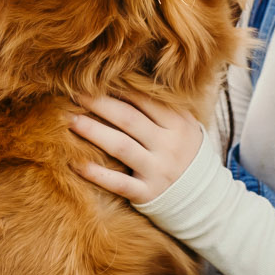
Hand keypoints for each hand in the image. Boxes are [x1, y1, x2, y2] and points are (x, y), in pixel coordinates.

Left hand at [71, 92, 204, 205]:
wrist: (204, 196)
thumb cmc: (185, 152)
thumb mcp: (184, 126)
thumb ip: (162, 106)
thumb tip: (126, 79)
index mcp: (178, 123)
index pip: (144, 99)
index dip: (117, 88)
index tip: (93, 79)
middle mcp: (168, 145)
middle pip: (128, 119)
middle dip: (99, 104)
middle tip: (73, 94)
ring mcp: (158, 170)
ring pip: (121, 147)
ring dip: (93, 132)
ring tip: (70, 120)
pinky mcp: (148, 193)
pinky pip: (119, 183)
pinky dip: (97, 174)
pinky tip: (76, 163)